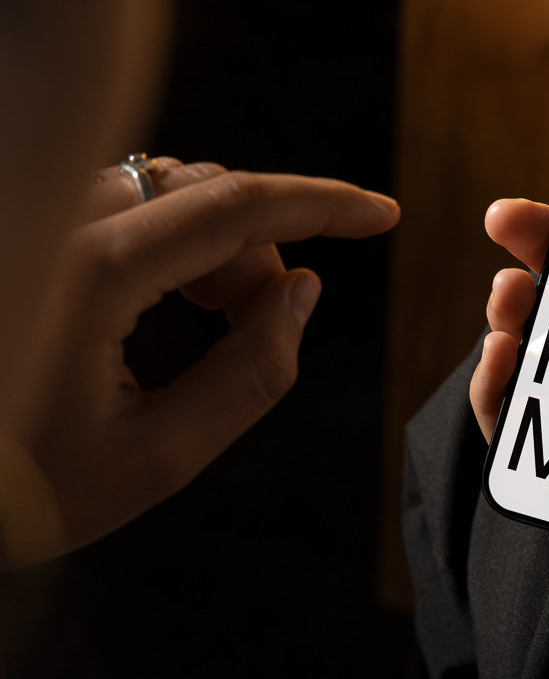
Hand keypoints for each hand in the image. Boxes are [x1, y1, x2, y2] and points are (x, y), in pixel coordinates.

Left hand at [2, 162, 398, 563]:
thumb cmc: (31, 487)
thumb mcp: (159, 457)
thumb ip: (251, 374)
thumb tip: (301, 294)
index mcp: (93, 273)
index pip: (236, 205)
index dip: (323, 206)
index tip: (383, 216)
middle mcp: (61, 222)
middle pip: (207, 192)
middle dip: (261, 252)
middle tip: (263, 333)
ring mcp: (44, 218)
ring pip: (172, 193)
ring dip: (218, 250)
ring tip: (214, 329)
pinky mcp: (38, 229)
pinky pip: (132, 203)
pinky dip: (178, 244)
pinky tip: (177, 303)